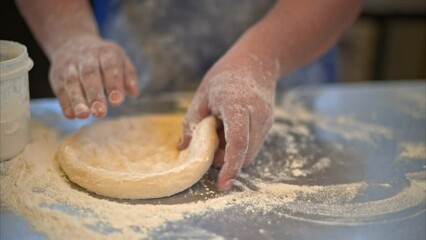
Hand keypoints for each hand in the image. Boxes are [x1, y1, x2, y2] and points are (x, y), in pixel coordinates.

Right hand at [49, 37, 138, 118]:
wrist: (73, 42)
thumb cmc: (104, 58)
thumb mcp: (120, 60)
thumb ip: (129, 76)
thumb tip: (134, 92)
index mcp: (106, 53)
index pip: (110, 67)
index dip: (113, 84)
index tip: (116, 101)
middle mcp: (86, 56)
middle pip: (89, 75)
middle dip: (94, 94)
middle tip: (100, 112)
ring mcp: (69, 65)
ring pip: (72, 82)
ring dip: (77, 100)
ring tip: (84, 115)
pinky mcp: (57, 75)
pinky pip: (60, 89)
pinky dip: (65, 103)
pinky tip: (71, 115)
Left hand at [179, 55, 275, 190]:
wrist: (257, 61)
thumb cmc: (226, 75)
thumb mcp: (203, 94)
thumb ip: (192, 122)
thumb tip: (182, 148)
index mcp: (238, 106)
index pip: (238, 142)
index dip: (230, 165)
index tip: (223, 183)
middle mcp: (258, 115)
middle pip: (245, 153)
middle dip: (226, 159)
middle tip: (209, 143)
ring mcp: (267, 120)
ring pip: (250, 152)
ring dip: (233, 152)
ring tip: (220, 130)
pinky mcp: (269, 124)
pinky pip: (254, 144)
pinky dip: (240, 145)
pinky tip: (230, 128)